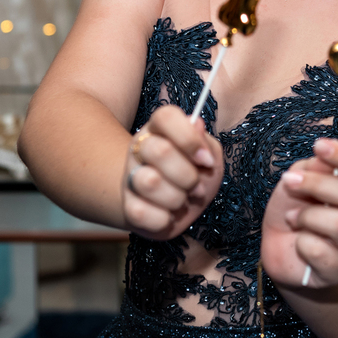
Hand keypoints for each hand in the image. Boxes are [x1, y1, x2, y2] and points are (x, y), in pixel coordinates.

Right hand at [121, 105, 223, 239]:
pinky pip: (142, 213)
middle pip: (159, 151)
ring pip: (150, 183)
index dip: (189, 138)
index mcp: (160, 129)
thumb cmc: (193, 174)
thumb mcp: (209, 156)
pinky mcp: (127, 207)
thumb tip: (197, 125)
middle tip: (197, 186)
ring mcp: (130, 177)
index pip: (166, 117)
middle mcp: (140, 149)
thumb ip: (205, 142)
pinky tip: (169, 215)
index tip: (206, 160)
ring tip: (183, 200)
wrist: (173, 206)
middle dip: (188, 175)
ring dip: (177, 198)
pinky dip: (164, 220)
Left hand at [261, 138, 337, 289]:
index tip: (319, 145)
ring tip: (292, 218)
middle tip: (289, 180)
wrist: (282, 253)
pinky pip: (321, 252)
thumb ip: (311, 169)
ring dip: (307, 216)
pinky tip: (298, 243)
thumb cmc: (295, 212)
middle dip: (317, 184)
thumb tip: (322, 160)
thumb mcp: (297, 183)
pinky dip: (301, 243)